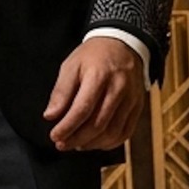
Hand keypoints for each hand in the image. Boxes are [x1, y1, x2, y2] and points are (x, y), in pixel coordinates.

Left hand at [43, 36, 147, 150]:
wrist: (123, 44)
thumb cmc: (93, 56)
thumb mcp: (71, 66)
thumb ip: (61, 91)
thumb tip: (50, 116)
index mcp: (99, 76)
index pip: (82, 109)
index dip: (67, 127)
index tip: (55, 136)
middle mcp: (118, 88)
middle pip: (98, 124)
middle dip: (77, 139)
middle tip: (62, 144)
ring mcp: (131, 99)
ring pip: (112, 132)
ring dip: (92, 144)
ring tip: (77, 144)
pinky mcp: (138, 106)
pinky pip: (125, 132)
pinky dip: (110, 143)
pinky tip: (95, 143)